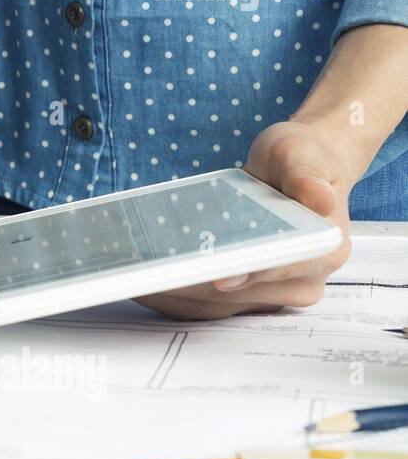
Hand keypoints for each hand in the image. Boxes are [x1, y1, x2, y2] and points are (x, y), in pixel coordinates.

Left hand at [136, 120, 354, 319]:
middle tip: (147, 274)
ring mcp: (273, 292)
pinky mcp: (247, 294)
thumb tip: (320, 200)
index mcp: (323, 249)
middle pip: (240, 295)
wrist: (297, 168)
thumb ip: (305, 176)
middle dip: (192, 286)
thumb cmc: (300, 159)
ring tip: (134, 280)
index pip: (278, 269)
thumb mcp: (300, 153)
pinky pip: (208, 304)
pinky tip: (144, 282)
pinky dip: (175, 296)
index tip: (213, 276)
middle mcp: (303, 280)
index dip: (246, 274)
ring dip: (175, 296)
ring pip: (218, 306)